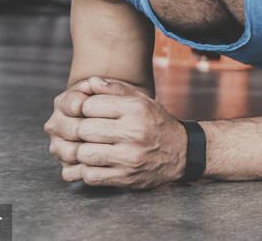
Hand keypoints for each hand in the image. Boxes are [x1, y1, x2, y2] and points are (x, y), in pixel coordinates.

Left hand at [50, 77, 187, 188]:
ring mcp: (129, 157)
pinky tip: (95, 162)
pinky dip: (87, 170)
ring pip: (83, 154)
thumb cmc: (156, 123)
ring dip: (81, 151)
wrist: (181, 153)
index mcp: (136, 109)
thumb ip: (115, 90)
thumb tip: (89, 82)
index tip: (88, 113)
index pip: (90, 105)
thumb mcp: (142, 101)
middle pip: (84, 130)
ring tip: (89, 146)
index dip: (84, 108)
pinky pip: (90, 176)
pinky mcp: (125, 178)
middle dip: (80, 129)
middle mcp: (133, 132)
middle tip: (85, 131)